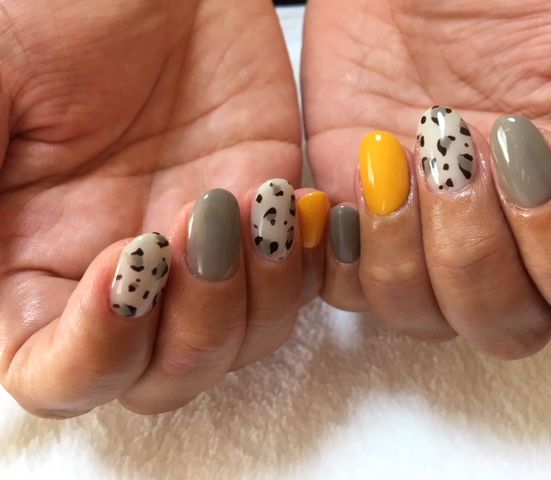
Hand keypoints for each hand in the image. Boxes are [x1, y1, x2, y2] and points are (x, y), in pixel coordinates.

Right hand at [0, 0, 315, 416]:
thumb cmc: (63, 11)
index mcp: (38, 263)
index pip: (62, 377)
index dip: (96, 352)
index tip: (125, 262)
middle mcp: (122, 275)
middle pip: (162, 378)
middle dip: (194, 323)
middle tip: (201, 222)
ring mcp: (200, 255)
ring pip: (237, 345)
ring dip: (256, 294)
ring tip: (255, 203)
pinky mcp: (261, 224)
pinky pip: (293, 291)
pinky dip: (300, 266)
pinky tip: (290, 203)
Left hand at [302, 0, 550, 357]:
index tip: (530, 147)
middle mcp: (504, 234)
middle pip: (510, 327)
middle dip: (477, 253)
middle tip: (455, 151)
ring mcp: (427, 236)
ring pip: (429, 320)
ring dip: (407, 252)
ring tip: (392, 154)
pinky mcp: (362, 225)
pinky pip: (352, 293)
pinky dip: (349, 255)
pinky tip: (358, 185)